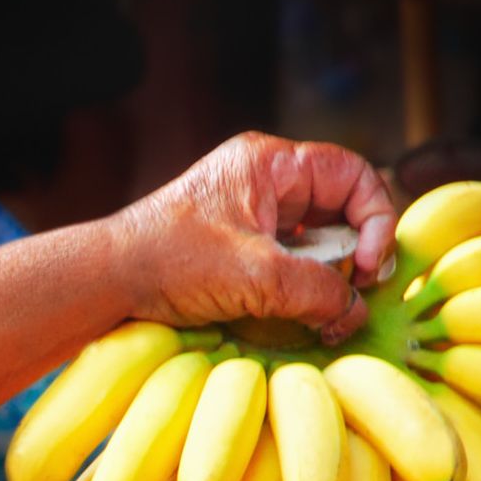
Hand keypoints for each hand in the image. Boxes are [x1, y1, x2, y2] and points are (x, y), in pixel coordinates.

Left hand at [108, 133, 396, 339]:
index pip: (353, 175)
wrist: (106, 283)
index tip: (367, 266)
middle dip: (353, 254)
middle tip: (354, 293)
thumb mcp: (254, 275)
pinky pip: (289, 264)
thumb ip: (314, 290)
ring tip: (327, 313)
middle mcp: (264, 183)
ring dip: (327, 278)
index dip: (374, 218)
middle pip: (339, 210)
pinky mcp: (239, 250)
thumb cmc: (168, 261)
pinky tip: (301, 316)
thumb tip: (353, 312)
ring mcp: (251, 216)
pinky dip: (302, 290)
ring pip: (316, 242)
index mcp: (269, 164)